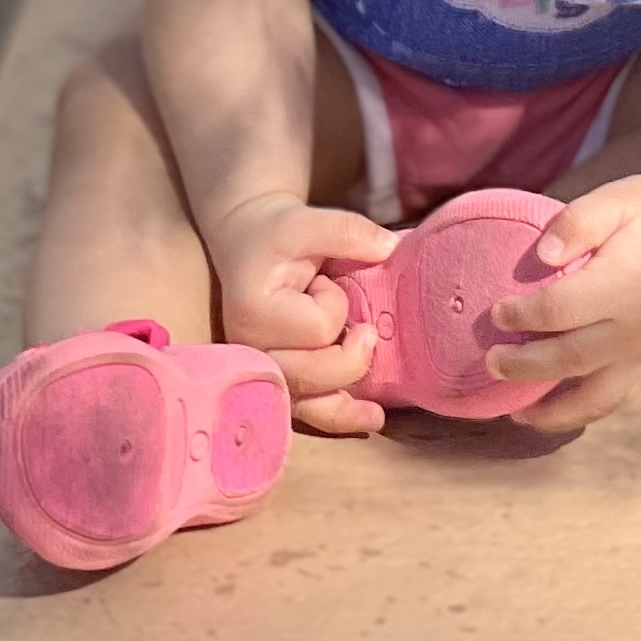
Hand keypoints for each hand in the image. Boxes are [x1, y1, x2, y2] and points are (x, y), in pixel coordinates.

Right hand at [209, 190, 394, 437]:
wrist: (248, 243)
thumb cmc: (277, 234)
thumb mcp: (307, 220)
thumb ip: (348, 232)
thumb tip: (392, 248)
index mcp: (254, 312)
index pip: (317, 327)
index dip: (334, 305)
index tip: (323, 282)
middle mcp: (251, 352)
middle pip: (314, 376)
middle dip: (350, 357)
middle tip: (366, 331)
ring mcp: (261, 372)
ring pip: (308, 407)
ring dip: (346, 407)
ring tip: (377, 413)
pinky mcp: (275, 380)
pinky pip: (306, 411)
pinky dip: (337, 417)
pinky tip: (366, 420)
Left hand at [483, 168, 640, 427]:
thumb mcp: (616, 197)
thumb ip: (578, 220)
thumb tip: (542, 257)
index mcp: (628, 281)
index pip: (562, 309)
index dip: (522, 315)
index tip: (495, 313)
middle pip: (572, 358)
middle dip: (524, 366)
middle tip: (490, 362)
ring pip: (596, 397)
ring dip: (552, 411)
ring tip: (516, 412)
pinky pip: (614, 398)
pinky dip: (580, 412)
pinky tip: (551, 411)